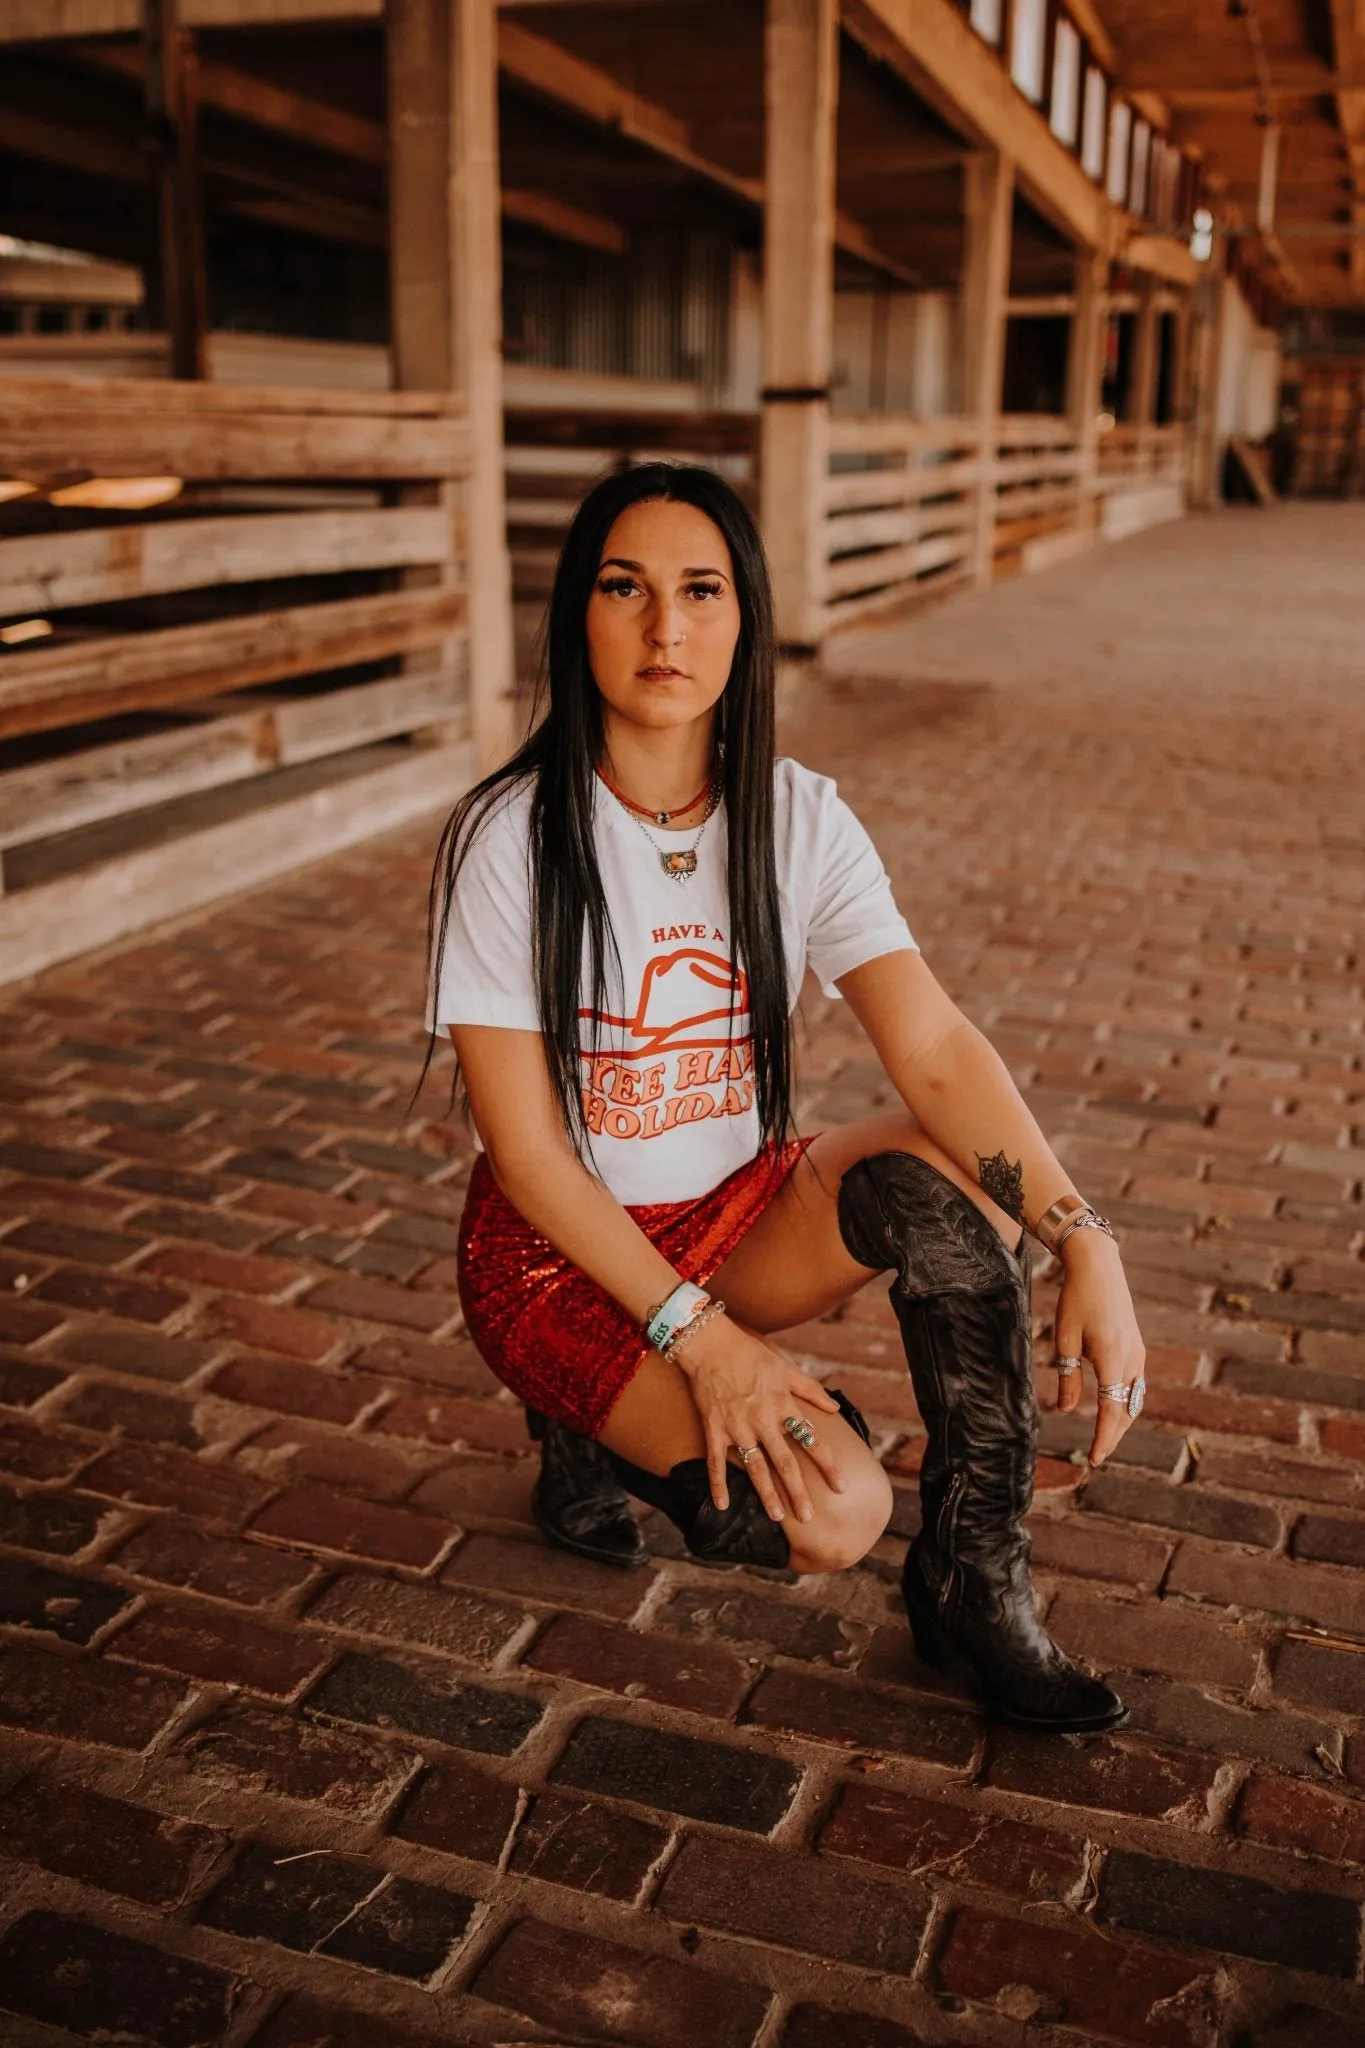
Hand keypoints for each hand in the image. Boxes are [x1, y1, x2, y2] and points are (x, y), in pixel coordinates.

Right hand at [672, 1314, 843, 1521]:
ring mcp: (737, 1426)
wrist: (710, 1344)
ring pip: (755, 1467)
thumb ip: (811, 1390)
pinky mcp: (714, 1428)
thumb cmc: (750, 1353)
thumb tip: (835, 1407)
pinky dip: (718, 1483)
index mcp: (783, 1405)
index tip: (841, 1486)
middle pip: (785, 1462)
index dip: (828, 1464)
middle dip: (798, 1491)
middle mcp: (763, 1419)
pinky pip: (716, 1461)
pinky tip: (722, 1506)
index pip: (812, 1439)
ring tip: (778, 1516)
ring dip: (766, 1493)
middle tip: (809, 1517)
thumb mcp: (785, 1368)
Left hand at [1052, 1229, 1145, 1465]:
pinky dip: (1125, 1403)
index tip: (1093, 1459)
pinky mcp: (1138, 1348)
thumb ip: (1068, 1375)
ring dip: (1121, 1422)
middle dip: (1113, 1436)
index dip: (1103, 1438)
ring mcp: (1138, 1353)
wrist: (1099, 1267)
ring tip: (1103, 1440)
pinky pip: (1135, 1385)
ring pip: (1133, 1399)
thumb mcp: (1065, 1337)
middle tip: (1096, 1456)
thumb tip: (1068, 1410)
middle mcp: (1132, 1358)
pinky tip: (1114, 1412)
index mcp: (1112, 1356)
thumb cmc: (1076, 1299)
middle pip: (1126, 1410)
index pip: (1112, 1410)